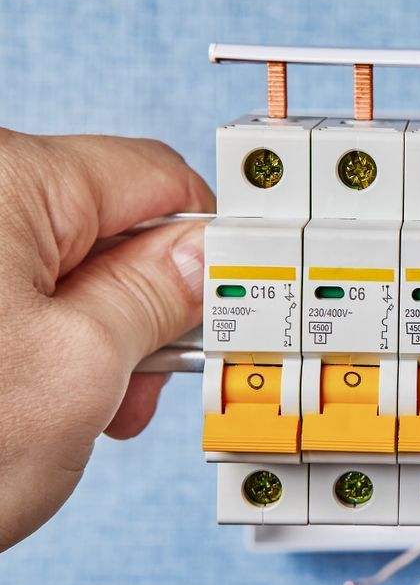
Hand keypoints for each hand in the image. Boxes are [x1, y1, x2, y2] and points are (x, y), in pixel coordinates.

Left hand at [0, 130, 213, 549]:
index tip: (231, 300)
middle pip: (110, 223)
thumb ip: (158, 299)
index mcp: (6, 181)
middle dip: (147, 304)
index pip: (157, 179)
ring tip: (90, 405)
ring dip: (99, 334)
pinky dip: (48, 342)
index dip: (208, 244)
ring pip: (66, 267)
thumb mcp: (80, 372)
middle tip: (147, 379)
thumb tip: (206, 261)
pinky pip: (18, 292)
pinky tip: (46, 396)